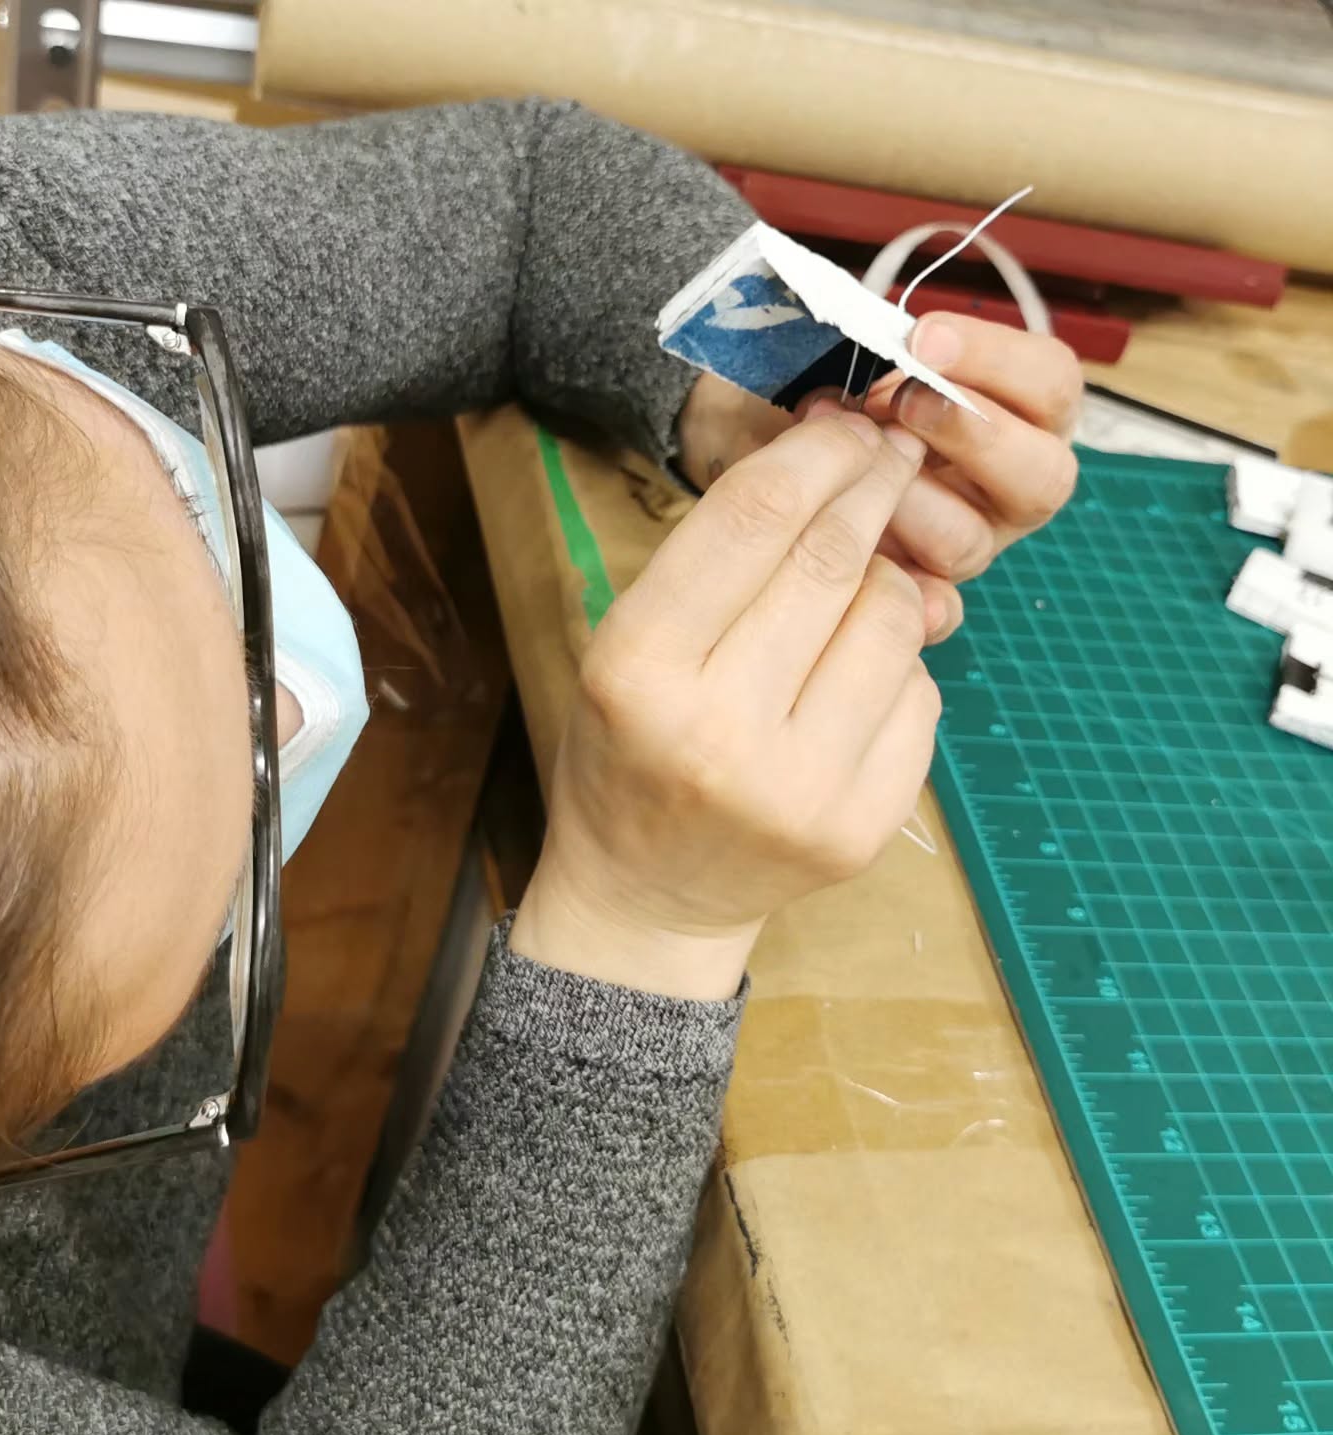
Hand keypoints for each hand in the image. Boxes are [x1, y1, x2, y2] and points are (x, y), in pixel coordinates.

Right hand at [512, 412, 940, 1000]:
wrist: (647, 894)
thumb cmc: (628, 749)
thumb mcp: (626, 644)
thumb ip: (716, 562)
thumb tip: (840, 464)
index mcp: (639, 669)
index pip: (754, 519)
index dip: (817, 455)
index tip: (850, 428)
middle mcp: (719, 731)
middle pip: (834, 560)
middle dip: (872, 489)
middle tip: (889, 456)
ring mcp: (800, 790)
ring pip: (893, 621)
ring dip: (887, 581)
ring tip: (856, 588)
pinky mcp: (861, 829)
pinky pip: (920, 697)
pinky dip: (897, 666)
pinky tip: (855, 677)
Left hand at [675, 315, 1082, 640]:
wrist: (756, 461)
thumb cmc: (811, 399)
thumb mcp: (831, 361)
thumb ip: (860, 353)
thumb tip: (860, 364)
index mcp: (1011, 412)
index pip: (1048, 381)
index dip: (996, 359)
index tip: (921, 340)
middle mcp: (1003, 486)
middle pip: (1046, 475)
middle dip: (975, 436)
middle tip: (905, 407)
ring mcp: (965, 546)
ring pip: (973, 543)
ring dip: (915, 505)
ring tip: (855, 478)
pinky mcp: (921, 599)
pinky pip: (931, 608)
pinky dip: (903, 593)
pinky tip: (871, 565)